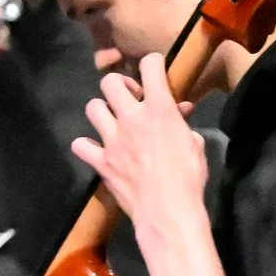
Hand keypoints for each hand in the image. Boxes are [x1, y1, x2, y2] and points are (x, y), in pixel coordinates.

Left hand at [72, 53, 209, 248]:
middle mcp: (131, 117)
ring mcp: (112, 139)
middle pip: (110, 82)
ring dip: (102, 111)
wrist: (168, 211)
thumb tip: (181, 111)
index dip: (152, 63)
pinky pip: (80, 145)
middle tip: (131, 100)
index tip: (155, 71)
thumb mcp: (195, 145)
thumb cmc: (189, 177)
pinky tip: (96, 150)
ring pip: (92, 108)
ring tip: (113, 123)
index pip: (149, 66)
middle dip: (120, 86)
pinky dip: (85, 146)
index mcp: (159, 109)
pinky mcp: (101, 161)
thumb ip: (183, 124)